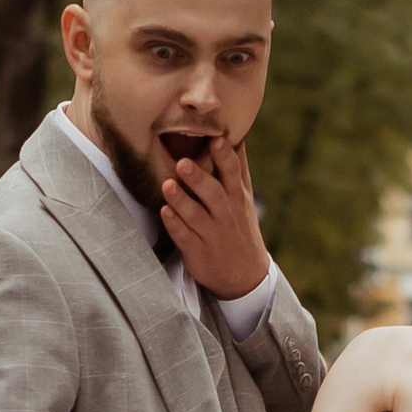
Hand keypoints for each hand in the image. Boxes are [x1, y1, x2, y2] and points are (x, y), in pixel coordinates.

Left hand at [161, 139, 271, 302]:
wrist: (246, 276)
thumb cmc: (241, 227)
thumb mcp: (245, 198)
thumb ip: (238, 168)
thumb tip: (237, 135)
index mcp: (237, 198)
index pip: (233, 173)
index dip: (224, 156)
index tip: (216, 139)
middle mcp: (226, 215)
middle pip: (213, 193)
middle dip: (198, 178)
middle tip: (183, 162)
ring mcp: (212, 234)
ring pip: (195, 216)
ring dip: (181, 200)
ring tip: (167, 185)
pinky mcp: (197, 251)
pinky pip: (184, 237)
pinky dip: (175, 225)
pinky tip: (164, 213)